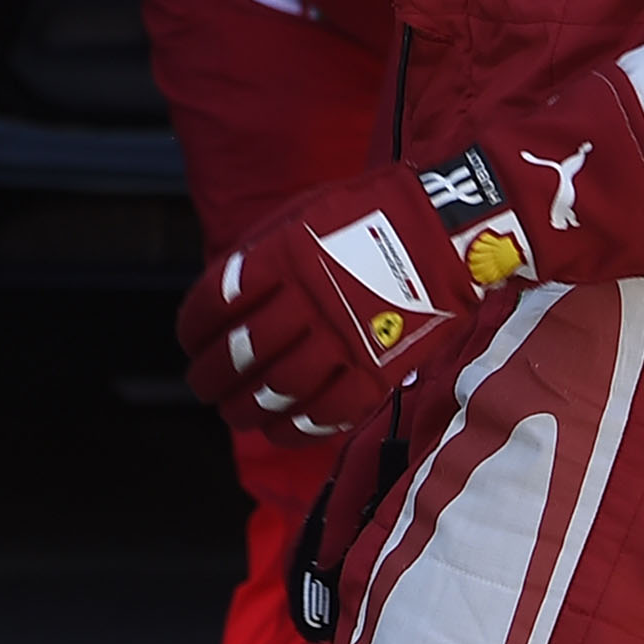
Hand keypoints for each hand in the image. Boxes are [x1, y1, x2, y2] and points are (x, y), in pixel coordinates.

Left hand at [172, 68, 643, 434]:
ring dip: (244, 408)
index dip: (192, 330)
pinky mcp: (376, 369)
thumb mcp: (305, 214)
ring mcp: (344, 338)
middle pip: (238, 355)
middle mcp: (308, 299)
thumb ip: (259, 254)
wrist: (454, 229)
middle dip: (210, 377)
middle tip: (202, 384)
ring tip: (234, 411)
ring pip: (275, 391)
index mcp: (283, 255)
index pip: (215, 305)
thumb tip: (221, 301)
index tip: (189, 341)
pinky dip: (292, 428)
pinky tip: (278, 428)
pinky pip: (323, 414)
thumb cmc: (374, 216)